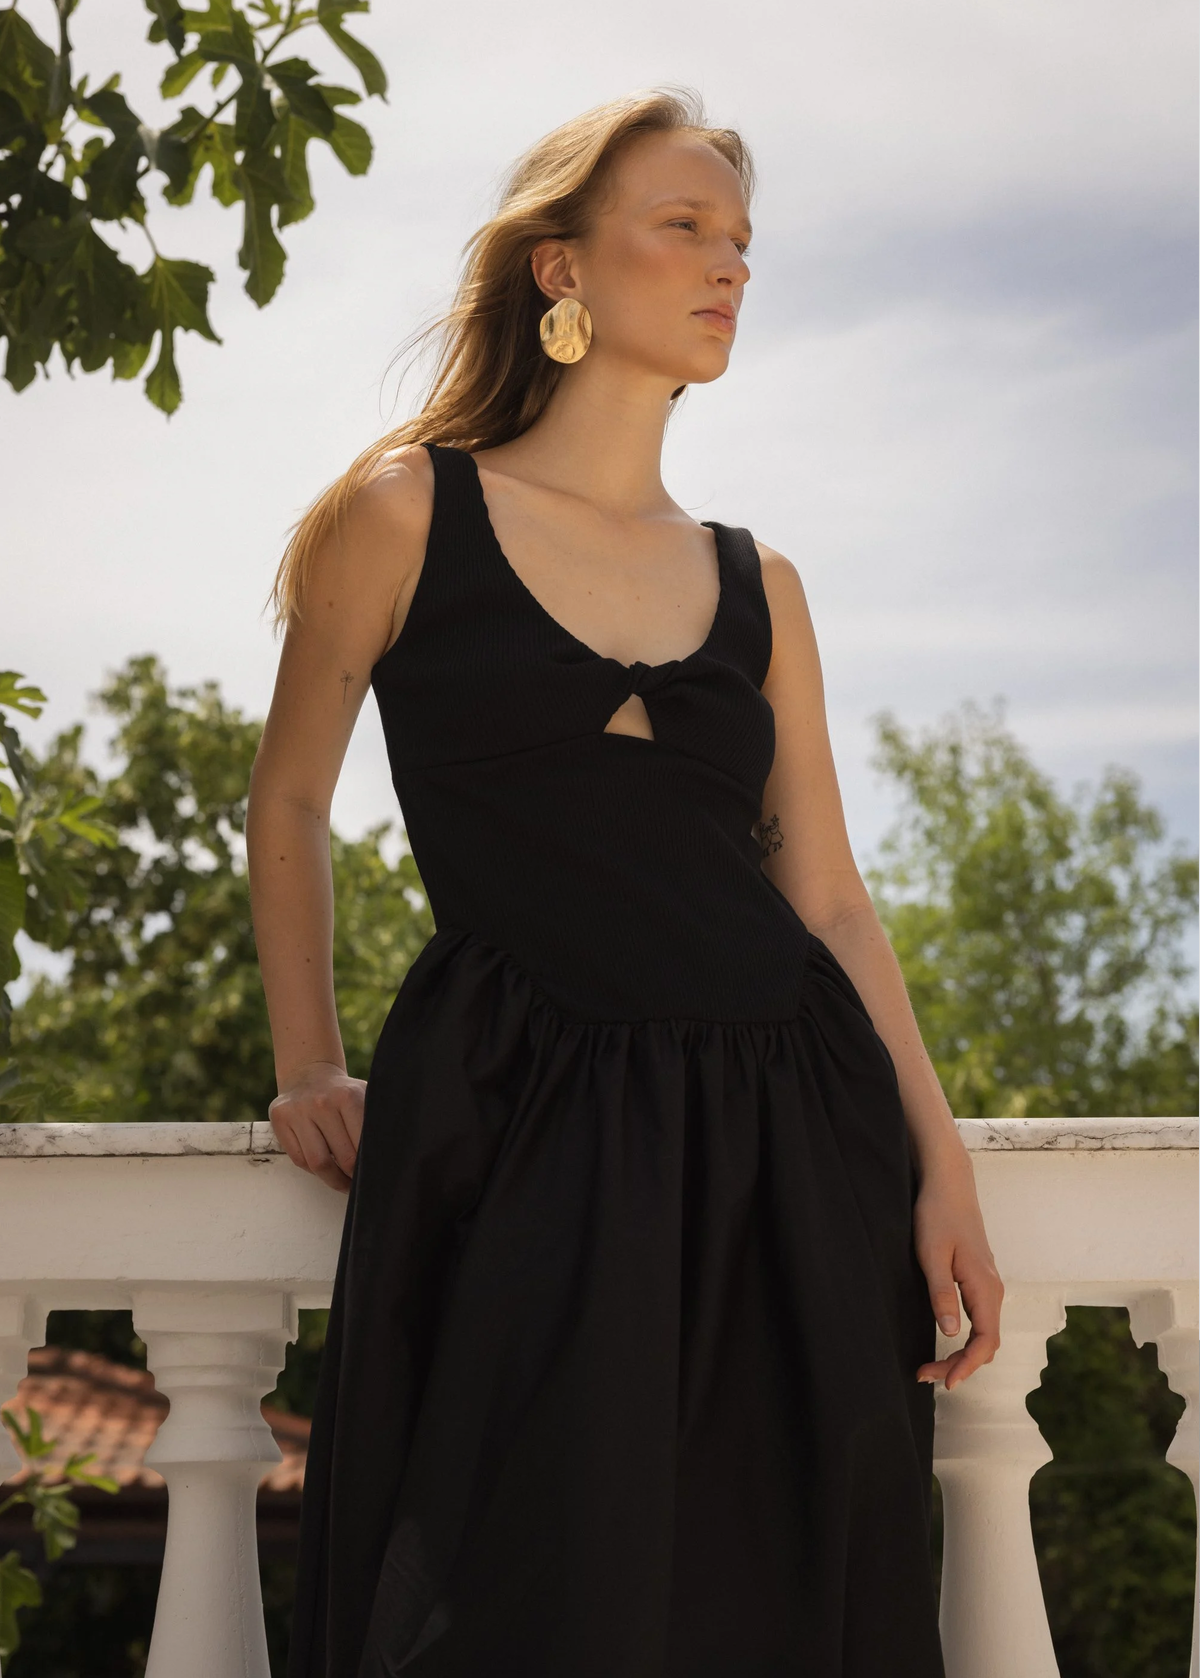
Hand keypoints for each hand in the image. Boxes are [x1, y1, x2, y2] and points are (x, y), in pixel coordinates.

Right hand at [269, 1060, 365, 1192]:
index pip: (362, 1145)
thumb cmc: (342, 1094)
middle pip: (342, 1158)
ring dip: (333, 1180)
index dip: (369, 1167)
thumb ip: (375, 1122)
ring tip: (344, 1185)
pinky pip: (299, 1159)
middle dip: (353, 1178)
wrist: (309, 1073)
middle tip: (361, 1186)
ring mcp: (298, 1110)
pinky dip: (313, 1171)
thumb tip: (392, 1157)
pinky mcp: (280, 1119)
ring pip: (318, 1163)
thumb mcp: (363, 1097)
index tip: (375, 1176)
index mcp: (348, 1096)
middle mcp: (322, 1102)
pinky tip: (324, 1169)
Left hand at [913, 1157, 1003, 1390]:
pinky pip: (980, 1320)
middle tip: (926, 1376)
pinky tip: (946, 1342)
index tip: (946, 1383)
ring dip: (963, 1355)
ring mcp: (989, 1285)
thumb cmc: (937, 1215)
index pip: (985, 1341)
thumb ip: (942, 1294)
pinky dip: (965, 1339)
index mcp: (985, 1287)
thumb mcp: (932, 1255)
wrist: (949, 1185)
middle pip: (986, 1343)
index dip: (967, 1366)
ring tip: (932, 1367)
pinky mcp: (980, 1281)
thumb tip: (951, 1334)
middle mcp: (993, 1290)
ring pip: (984, 1333)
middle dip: (960, 1366)